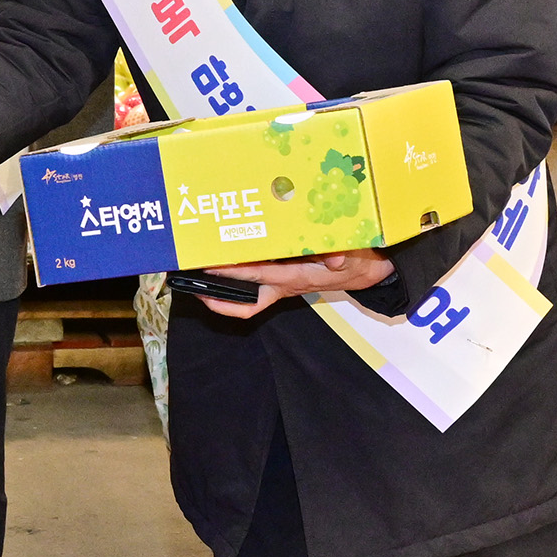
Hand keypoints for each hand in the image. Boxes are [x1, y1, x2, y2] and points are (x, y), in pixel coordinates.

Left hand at [193, 248, 391, 317]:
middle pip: (243, 299)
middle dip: (214, 292)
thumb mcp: (354, 256)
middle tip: (188, 277)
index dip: (233, 272)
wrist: (368, 271)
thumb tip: (335, 259)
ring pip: (244, 300)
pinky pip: (252, 291)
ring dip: (219, 292)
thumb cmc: (357, 261)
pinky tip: (218, 269)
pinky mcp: (282, 281)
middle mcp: (283, 286)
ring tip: (193, 278)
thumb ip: (343, 256)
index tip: (211, 263)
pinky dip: (233, 285)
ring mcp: (280, 286)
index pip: (257, 276)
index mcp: (295, 278)